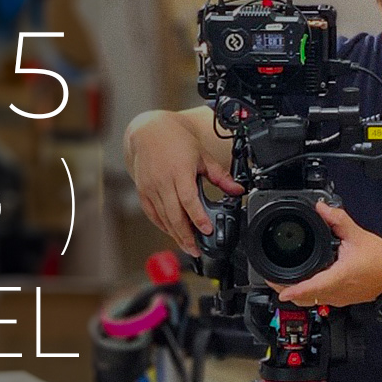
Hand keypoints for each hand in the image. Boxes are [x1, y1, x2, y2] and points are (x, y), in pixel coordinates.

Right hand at [125, 109, 242, 256]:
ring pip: (163, 218)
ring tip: (188, 246)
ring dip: (175, 234)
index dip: (198, 217)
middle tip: (196, 249)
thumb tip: (238, 190)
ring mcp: (150, 188)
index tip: (207, 230)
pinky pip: (153, 214)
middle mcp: (163, 181)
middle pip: (174, 215)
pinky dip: (163, 225)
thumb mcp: (202, 156)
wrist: (148, 132)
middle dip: (186, 235)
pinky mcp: (143, 192)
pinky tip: (172, 233)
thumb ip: (220, 176)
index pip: (189, 200)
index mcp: (179, 171)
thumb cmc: (175, 141)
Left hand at [268, 201, 381, 306]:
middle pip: (304, 298)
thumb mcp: (359, 235)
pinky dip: (307, 293)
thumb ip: (338, 220)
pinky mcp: (340, 299)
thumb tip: (322, 208)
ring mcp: (338, 298)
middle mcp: (336, 292)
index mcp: (339, 278)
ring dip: (296, 293)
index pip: (311, 288)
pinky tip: (303, 281)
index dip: (293, 290)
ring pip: (310, 301)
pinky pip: (319, 299)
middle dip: (286, 289)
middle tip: (272, 278)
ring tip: (282, 280)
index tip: (280, 290)